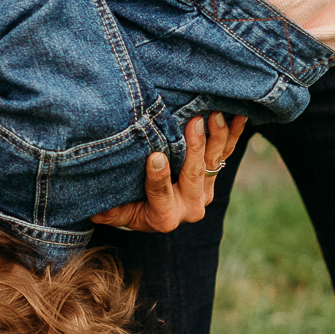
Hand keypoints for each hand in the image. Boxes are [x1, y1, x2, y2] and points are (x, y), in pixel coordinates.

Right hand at [91, 112, 245, 232]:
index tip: (155, 157)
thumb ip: (108, 209)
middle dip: (195, 148)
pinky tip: (241, 117)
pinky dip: (234, 136)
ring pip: (213, 164)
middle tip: (194, 123)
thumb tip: (93, 207)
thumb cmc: (125, 204)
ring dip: (216, 138)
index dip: (158, 178)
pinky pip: (225, 155)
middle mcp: (189, 208)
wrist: (148, 209)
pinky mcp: (213, 178)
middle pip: (193, 175)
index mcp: (164, 218)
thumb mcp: (115, 210)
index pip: (160, 195)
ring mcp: (204, 192)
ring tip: (214, 116)